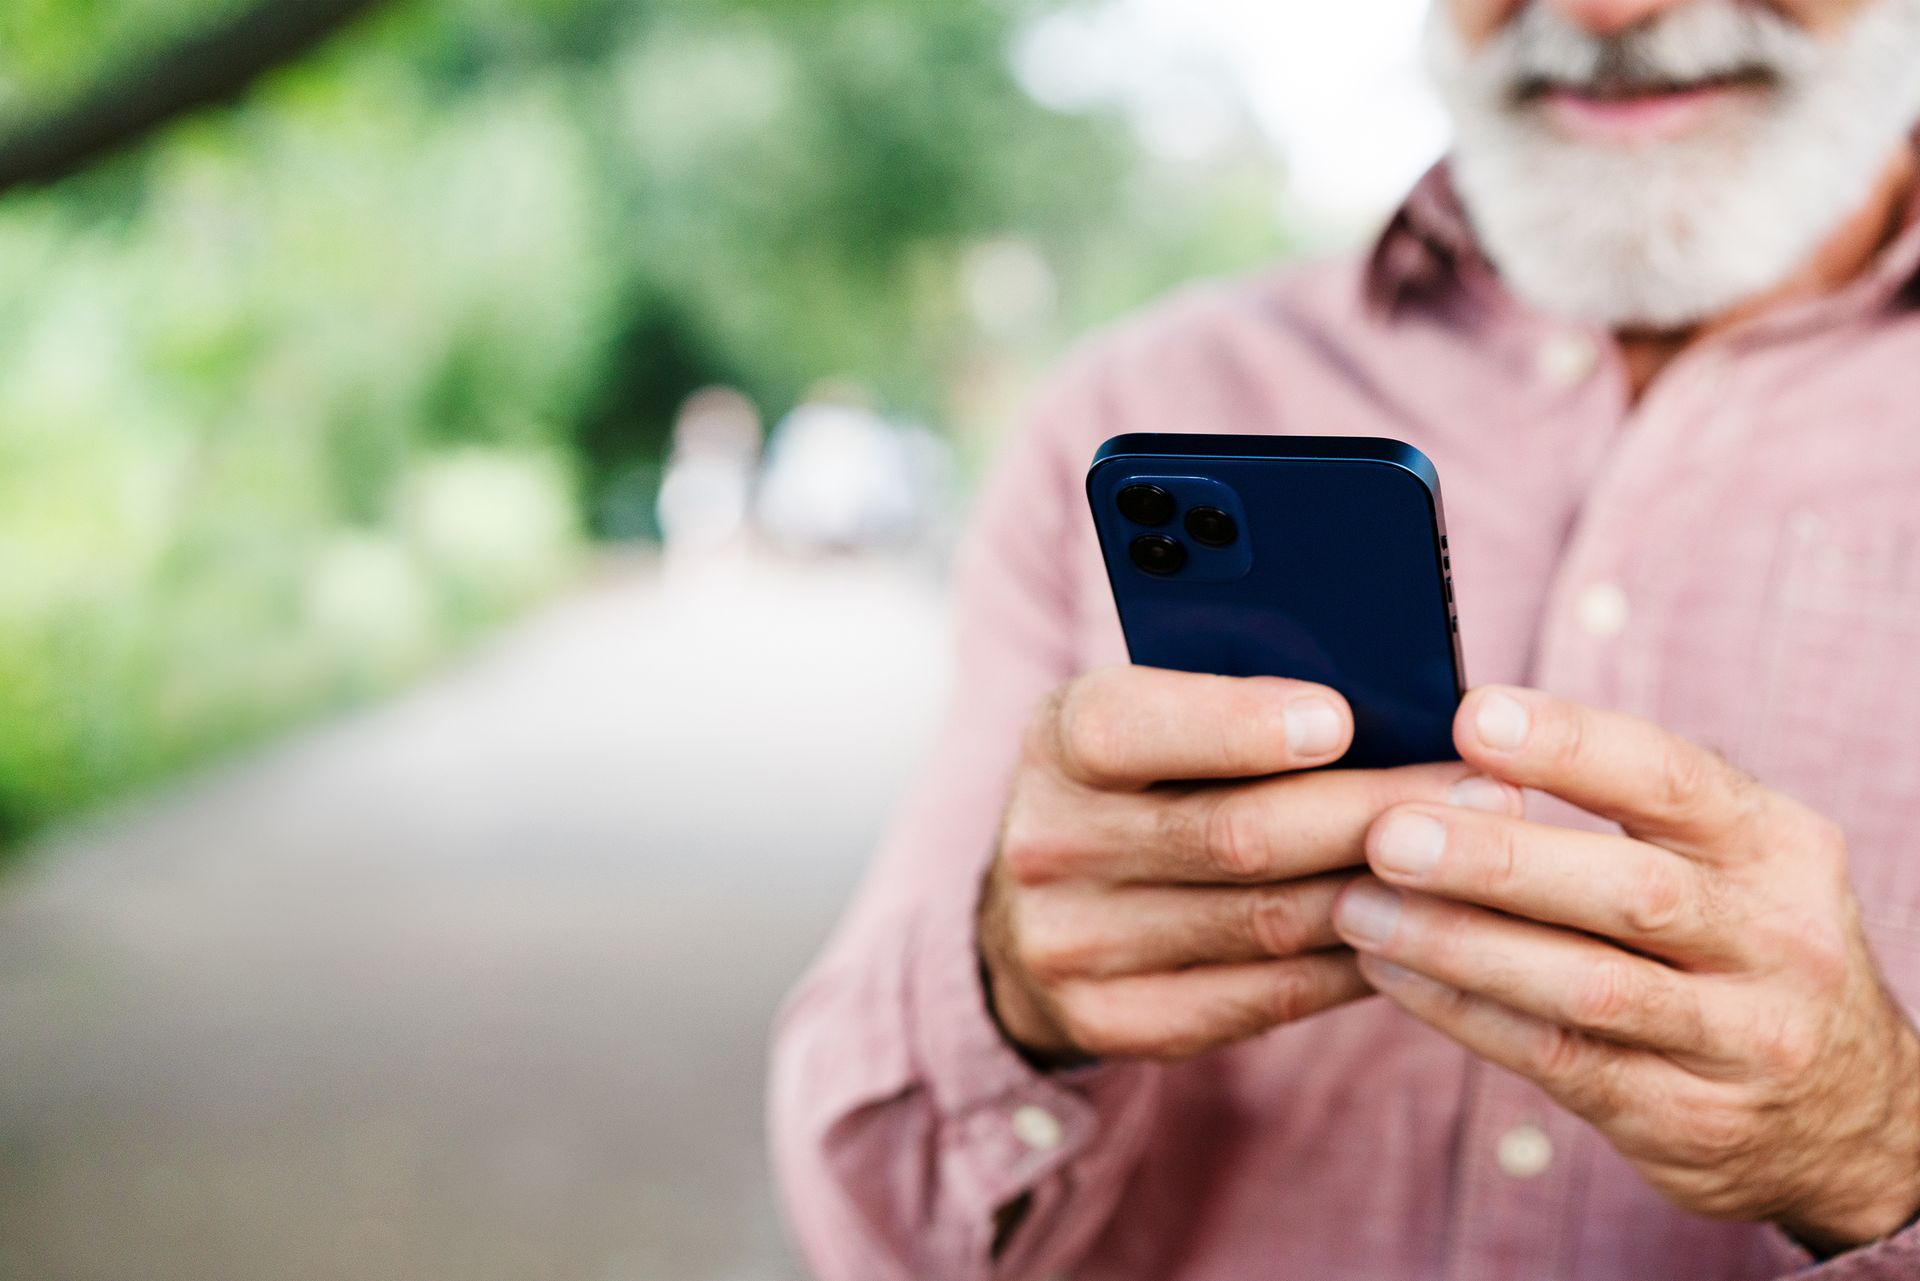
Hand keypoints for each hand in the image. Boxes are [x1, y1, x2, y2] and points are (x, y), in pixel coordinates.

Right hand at [979, 666, 1509, 1066]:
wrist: (1037, 913)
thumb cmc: (1138, 782)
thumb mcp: (1150, 715)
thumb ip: (1233, 700)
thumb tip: (1390, 704)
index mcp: (1056, 742)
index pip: (1130, 726)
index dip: (1236, 724)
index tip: (1342, 718)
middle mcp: (1048, 845)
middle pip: (1233, 835)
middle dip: (1372, 811)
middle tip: (1484, 794)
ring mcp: (1073, 945)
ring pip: (1267, 922)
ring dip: (1388, 892)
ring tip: (1478, 861)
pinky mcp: (1115, 1022)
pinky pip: (1269, 995)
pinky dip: (1355, 962)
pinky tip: (1419, 928)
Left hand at [1333, 685, 1919, 1253]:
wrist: (1845, 1115)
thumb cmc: (1733, 944)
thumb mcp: (1722, 859)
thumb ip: (1620, 805)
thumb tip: (1462, 745)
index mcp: (1776, 846)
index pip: (1674, 780)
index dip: (1571, 745)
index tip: (1470, 716)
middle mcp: (1775, 940)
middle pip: (1630, 891)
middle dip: (1497, 859)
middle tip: (1387, 833)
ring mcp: (1741, 1040)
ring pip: (1586, 988)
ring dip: (1458, 946)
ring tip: (1359, 908)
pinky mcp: (1688, 1121)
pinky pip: (1559, 1061)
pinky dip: (1464, 1014)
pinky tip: (1393, 973)